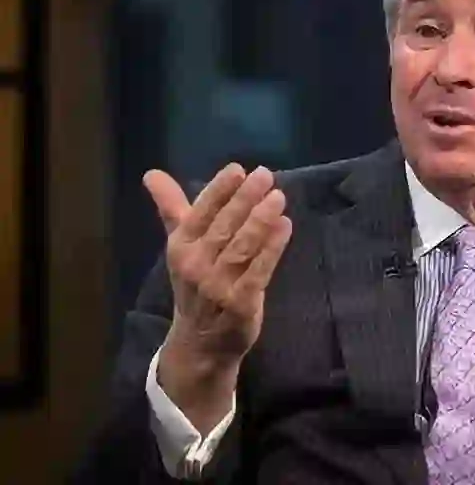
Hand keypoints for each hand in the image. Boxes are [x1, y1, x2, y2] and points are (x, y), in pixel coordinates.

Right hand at [143, 164, 291, 431]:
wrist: (200, 341)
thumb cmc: (196, 284)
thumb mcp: (181, 246)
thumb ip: (172, 208)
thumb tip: (152, 174)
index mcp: (181, 246)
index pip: (200, 212)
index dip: (219, 190)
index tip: (238, 169)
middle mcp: (196, 265)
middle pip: (223, 226)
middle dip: (244, 199)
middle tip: (264, 175)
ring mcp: (218, 286)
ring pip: (241, 247)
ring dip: (261, 220)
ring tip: (278, 197)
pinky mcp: (241, 303)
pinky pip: (259, 271)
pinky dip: (272, 248)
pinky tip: (286, 226)